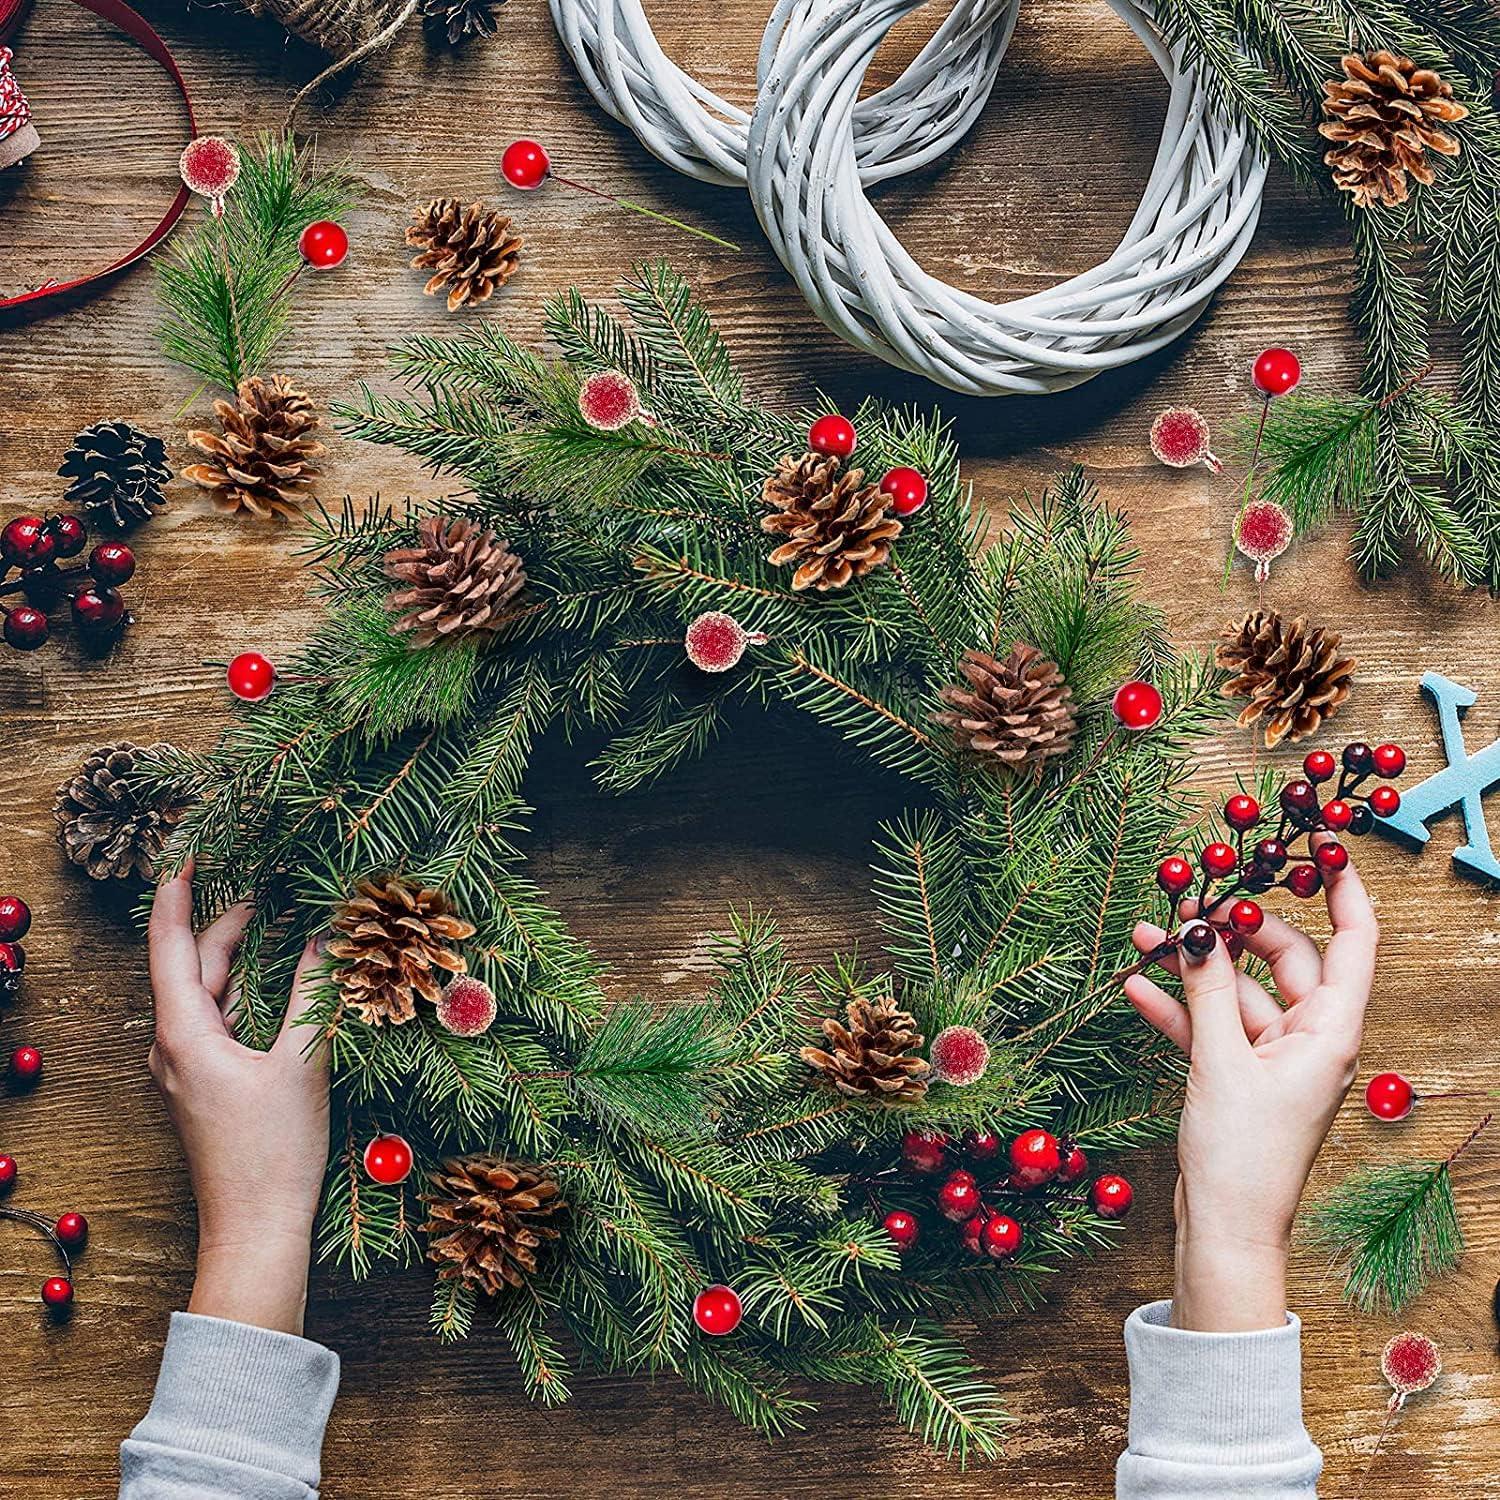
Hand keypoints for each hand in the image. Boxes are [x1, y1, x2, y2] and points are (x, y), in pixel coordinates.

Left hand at [148, 862, 329, 1335]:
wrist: (255, 1230)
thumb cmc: (275, 1152)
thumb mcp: (303, 1062)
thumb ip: (315, 993)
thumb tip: (328, 936)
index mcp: (184, 1034)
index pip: (169, 945)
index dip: (178, 896)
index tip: (191, 856)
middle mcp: (173, 1047)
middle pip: (192, 966)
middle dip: (225, 921)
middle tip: (265, 885)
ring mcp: (186, 1070)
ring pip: (206, 995)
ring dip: (236, 957)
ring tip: (273, 922)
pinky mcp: (205, 1087)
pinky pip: (217, 1022)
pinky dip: (244, 992)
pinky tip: (275, 984)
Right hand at [1123, 835, 1377, 1331]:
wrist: (1224, 1230)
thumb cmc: (1242, 1156)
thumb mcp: (1220, 1062)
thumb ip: (1207, 989)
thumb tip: (1195, 928)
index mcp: (1330, 1033)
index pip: (1354, 943)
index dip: (1343, 891)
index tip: (1322, 846)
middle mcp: (1309, 1039)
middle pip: (1284, 958)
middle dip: (1235, 928)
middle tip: (1193, 898)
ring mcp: (1272, 1057)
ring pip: (1236, 991)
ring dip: (1193, 966)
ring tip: (1145, 935)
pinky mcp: (1237, 1076)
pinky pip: (1210, 1025)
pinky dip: (1177, 1006)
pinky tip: (1136, 986)